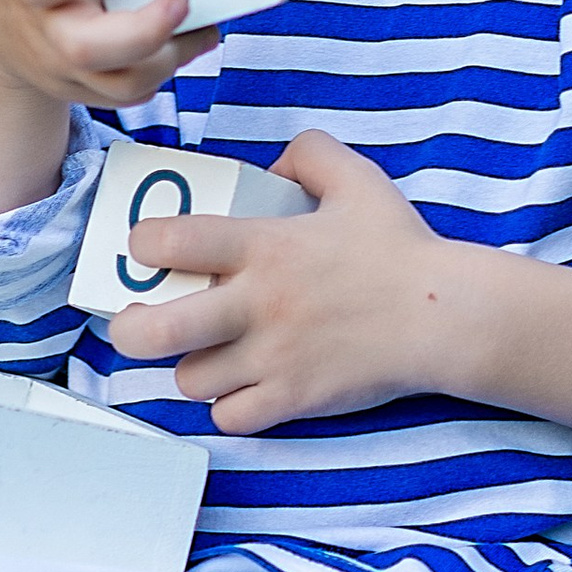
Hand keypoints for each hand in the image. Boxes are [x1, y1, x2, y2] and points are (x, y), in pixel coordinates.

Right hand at [0, 0, 210, 229]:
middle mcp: (47, 22)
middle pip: (83, 47)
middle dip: (137, 31)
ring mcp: (70, 61)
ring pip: (120, 82)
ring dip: (168, 53)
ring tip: (199, 13)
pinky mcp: (93, 84)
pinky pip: (136, 89)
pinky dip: (176, 62)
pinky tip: (200, 28)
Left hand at [107, 130, 460, 432]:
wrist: (443, 314)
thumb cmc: (400, 249)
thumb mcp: (357, 179)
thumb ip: (309, 154)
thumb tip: (273, 162)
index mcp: (264, 246)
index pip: (169, 240)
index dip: (143, 243)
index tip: (147, 248)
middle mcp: (257, 304)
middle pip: (153, 331)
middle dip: (128, 328)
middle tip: (134, 321)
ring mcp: (272, 358)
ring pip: (188, 379)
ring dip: (190, 367)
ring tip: (206, 353)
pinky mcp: (293, 399)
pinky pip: (229, 418)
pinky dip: (229, 407)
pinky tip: (243, 386)